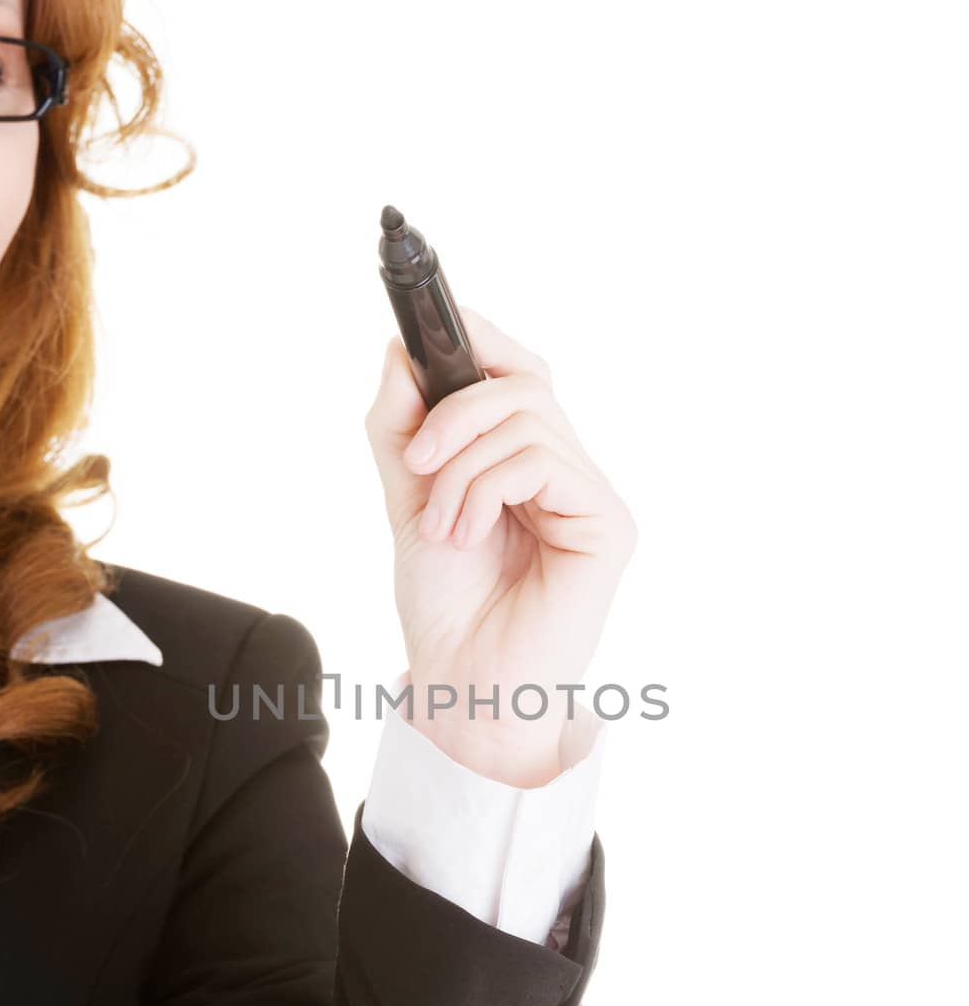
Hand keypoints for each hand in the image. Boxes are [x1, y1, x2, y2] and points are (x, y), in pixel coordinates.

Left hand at [364, 306, 636, 786]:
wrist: (461, 683)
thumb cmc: (445, 606)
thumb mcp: (408, 500)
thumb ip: (402, 429)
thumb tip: (397, 352)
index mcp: (526, 463)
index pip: (519, 374)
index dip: (481, 340)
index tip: (425, 322)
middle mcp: (567, 471)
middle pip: (522, 383)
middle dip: (453, 411)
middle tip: (417, 465)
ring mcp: (591, 496)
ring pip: (526, 418)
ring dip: (461, 468)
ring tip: (444, 525)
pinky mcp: (608, 522)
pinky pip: (540, 460)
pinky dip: (486, 488)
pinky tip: (469, 533)